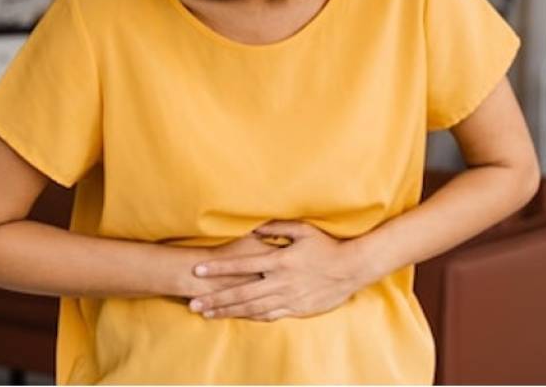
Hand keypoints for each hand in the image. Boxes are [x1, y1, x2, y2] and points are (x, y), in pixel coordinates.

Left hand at [185, 220, 367, 321]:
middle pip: (240, 293)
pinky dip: (251, 317)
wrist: (352, 268)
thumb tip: (254, 228)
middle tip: (193, 304)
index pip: (241, 266)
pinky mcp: (297, 309)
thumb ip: (277, 228)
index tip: (198, 271)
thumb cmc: (327, 245)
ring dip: (228, 312)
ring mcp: (288, 298)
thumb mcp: (303, 229)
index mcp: (279, 261)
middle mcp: (280, 282)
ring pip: (251, 308)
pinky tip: (237, 318)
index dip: (218, 269)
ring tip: (208, 315)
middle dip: (215, 299)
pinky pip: (269, 316)